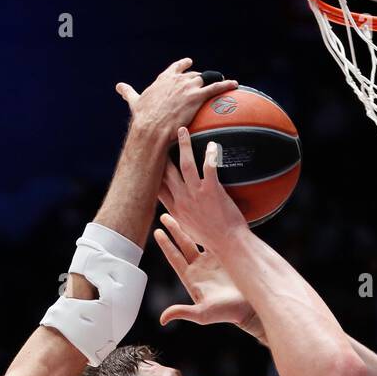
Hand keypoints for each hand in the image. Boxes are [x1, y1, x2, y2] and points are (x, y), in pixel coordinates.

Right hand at [116, 58, 237, 141]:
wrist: (151, 128)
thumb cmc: (143, 118)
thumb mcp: (135, 101)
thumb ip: (128, 92)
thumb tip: (118, 86)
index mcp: (163, 80)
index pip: (175, 69)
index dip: (183, 66)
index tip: (188, 63)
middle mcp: (177, 80)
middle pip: (193, 75)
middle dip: (200, 77)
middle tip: (207, 80)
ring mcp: (188, 87)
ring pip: (205, 79)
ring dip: (215, 80)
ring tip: (224, 82)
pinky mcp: (197, 96)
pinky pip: (216, 88)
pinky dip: (226, 84)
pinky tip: (235, 84)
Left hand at [154, 213, 264, 342]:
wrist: (250, 308)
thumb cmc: (227, 313)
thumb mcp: (202, 314)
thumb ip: (182, 312)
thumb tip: (162, 319)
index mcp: (191, 278)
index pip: (174, 257)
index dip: (165, 244)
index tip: (157, 231)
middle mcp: (200, 267)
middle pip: (184, 244)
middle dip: (174, 229)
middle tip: (165, 214)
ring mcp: (213, 261)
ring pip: (199, 238)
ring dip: (192, 225)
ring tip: (184, 209)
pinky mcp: (228, 256)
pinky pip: (217, 238)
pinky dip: (211, 227)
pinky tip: (208, 214)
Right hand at [158, 127, 248, 252]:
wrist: (229, 245)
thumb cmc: (213, 239)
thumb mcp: (190, 230)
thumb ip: (181, 217)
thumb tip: (174, 212)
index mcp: (175, 210)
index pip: (157, 187)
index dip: (151, 172)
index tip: (148, 159)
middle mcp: (182, 200)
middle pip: (166, 172)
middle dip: (161, 153)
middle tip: (159, 137)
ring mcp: (196, 195)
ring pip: (185, 164)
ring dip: (183, 145)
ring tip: (181, 130)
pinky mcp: (212, 191)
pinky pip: (209, 168)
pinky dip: (210, 155)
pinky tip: (213, 144)